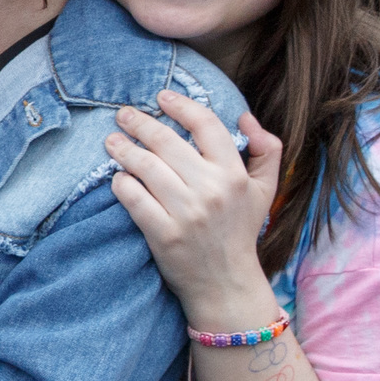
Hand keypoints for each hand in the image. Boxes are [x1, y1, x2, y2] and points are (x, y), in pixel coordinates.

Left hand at [104, 93, 282, 324]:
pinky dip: (121, 183)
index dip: (181, 106)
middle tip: (123, 115)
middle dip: (139, 123)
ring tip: (112, 142)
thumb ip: (267, 150)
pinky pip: (132, 197)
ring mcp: (186, 212)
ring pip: (145, 166)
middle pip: (167, 141)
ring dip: (123, 149)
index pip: (206, 125)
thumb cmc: (240, 231)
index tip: (162, 97)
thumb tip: (245, 116)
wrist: (226, 283)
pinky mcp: (163, 234)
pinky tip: (117, 177)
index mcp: (235, 175)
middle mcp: (211, 190)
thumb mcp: (264, 191)